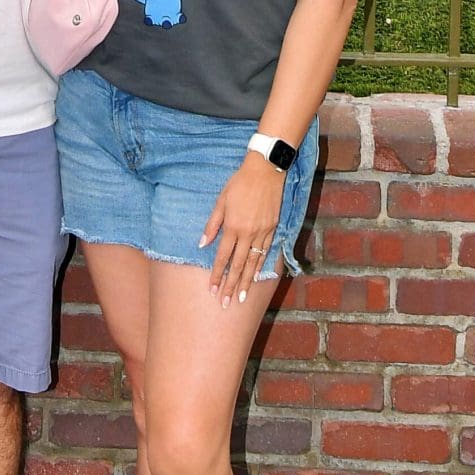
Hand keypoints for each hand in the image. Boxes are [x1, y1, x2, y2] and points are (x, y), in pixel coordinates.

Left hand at [200, 155, 285, 307]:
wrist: (266, 171)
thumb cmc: (239, 183)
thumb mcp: (221, 200)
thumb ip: (212, 224)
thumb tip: (202, 244)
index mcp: (233, 226)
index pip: (223, 257)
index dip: (217, 275)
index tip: (212, 290)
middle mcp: (248, 233)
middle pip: (238, 265)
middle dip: (231, 286)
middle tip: (226, 303)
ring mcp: (262, 233)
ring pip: (253, 263)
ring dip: (246, 282)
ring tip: (241, 298)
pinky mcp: (272, 229)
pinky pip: (265, 253)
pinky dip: (260, 266)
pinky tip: (256, 277)